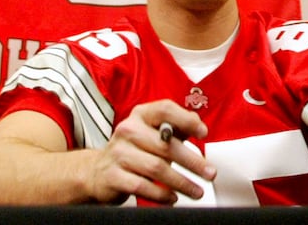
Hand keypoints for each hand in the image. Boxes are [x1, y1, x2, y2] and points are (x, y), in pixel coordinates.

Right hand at [88, 101, 213, 204]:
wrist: (98, 171)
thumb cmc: (134, 149)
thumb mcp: (152, 132)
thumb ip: (176, 127)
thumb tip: (199, 126)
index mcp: (141, 115)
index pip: (166, 109)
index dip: (187, 120)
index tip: (203, 133)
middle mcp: (128, 130)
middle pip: (166, 145)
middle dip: (192, 161)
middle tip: (209, 172)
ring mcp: (119, 153)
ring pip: (157, 168)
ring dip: (181, 182)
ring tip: (196, 190)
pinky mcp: (113, 176)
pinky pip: (142, 186)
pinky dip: (161, 194)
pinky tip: (173, 197)